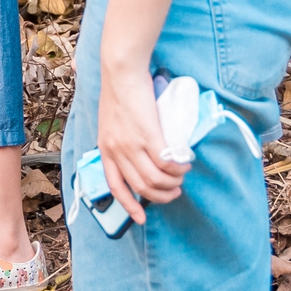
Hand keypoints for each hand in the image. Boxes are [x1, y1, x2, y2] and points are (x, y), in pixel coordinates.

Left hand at [90, 62, 189, 224]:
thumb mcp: (111, 123)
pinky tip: (185, 164)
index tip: (141, 219)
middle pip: (141, 187)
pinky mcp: (148, 134)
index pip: (115, 186)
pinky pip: (166, 163)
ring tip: (182, 176)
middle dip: (161, 195)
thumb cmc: (119, 92)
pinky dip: (178, 168)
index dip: (129, 206)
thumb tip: (140, 155)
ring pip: (156, 179)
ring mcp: (131, 143)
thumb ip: (122, 141)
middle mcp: (116, 150)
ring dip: (173, 183)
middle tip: (175, 190)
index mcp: (105, 148)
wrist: (121, 71)